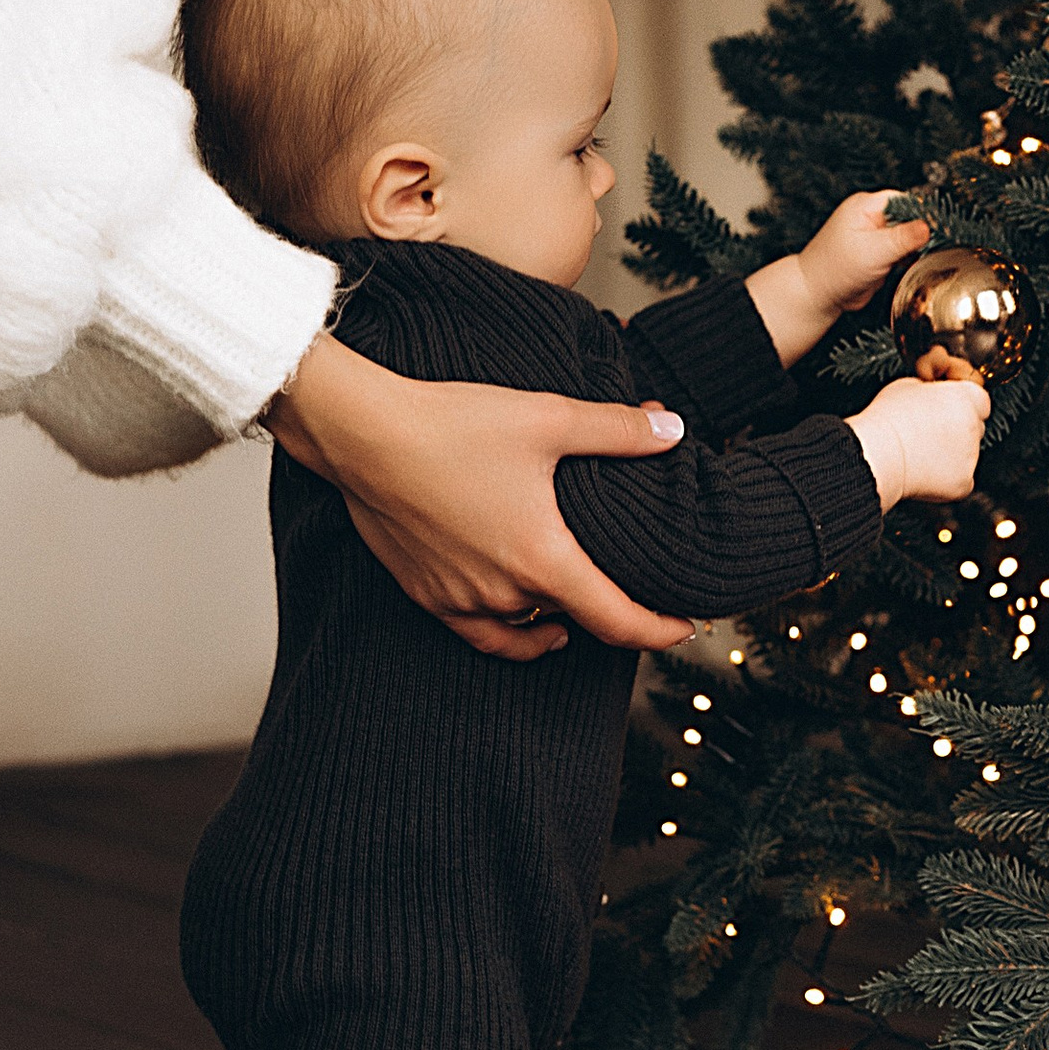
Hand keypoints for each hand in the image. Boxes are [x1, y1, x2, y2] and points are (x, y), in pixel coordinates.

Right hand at [267, 337, 694, 661]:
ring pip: (525, 629)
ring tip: (577, 612)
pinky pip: (478, 631)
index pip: (618, 621)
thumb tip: (673, 426)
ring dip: (557, 621)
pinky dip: (506, 631)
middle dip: (610, 617)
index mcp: (543, 560)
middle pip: (575, 622)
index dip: (658, 631)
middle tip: (636, 603)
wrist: (364, 434)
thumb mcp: (549, 417)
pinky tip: (516, 614)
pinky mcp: (424, 593)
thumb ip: (618, 429)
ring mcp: (460, 599)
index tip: (684, 629)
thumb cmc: (452, 425)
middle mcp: (503, 593)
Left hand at [748, 196, 931, 367]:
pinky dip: (910, 258)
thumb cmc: (835, 269)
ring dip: (917, 246)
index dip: (923, 213)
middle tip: (936, 244)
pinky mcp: (880, 254)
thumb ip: (903, 237)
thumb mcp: (874, 251)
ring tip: (924, 256)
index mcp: (865, 206)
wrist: (818, 296)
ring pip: (908, 235)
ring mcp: (876, 236)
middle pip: (909, 217)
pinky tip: (914, 264)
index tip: (940, 227)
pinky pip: (903, 251)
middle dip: (922, 232)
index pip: (904, 200)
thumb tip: (929, 225)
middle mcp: (871, 218)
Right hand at [850, 373, 989, 508]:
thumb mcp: (909, 385)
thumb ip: (935, 390)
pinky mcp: (964, 482)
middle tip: (929, 433)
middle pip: (975, 427)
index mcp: (965, 397)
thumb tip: (937, 396)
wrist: (877, 455)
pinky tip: (924, 472)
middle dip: (959, 430)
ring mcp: (971, 456)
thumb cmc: (888, 419)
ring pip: (967, 454)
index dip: (963, 405)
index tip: (946, 410)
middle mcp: (974, 425)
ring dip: (951, 454)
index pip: (979, 400)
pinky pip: (960, 479)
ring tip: (920, 453)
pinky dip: (947, 479)